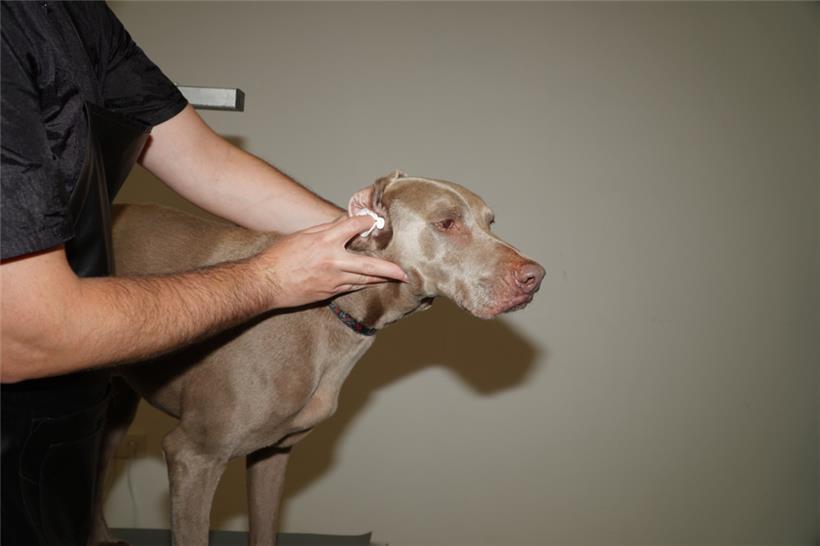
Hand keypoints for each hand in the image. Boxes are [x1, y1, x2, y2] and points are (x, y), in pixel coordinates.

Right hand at [253, 215, 406, 308]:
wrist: (265, 283)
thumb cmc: (280, 257)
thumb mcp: (303, 236)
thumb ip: (326, 230)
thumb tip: (345, 223)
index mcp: (324, 242)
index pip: (353, 227)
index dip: (366, 223)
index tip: (374, 222)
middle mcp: (332, 262)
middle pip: (368, 265)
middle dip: (388, 269)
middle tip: (404, 272)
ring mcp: (332, 280)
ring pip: (363, 280)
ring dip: (380, 279)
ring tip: (395, 278)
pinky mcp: (328, 293)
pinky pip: (351, 288)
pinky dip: (363, 284)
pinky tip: (372, 283)